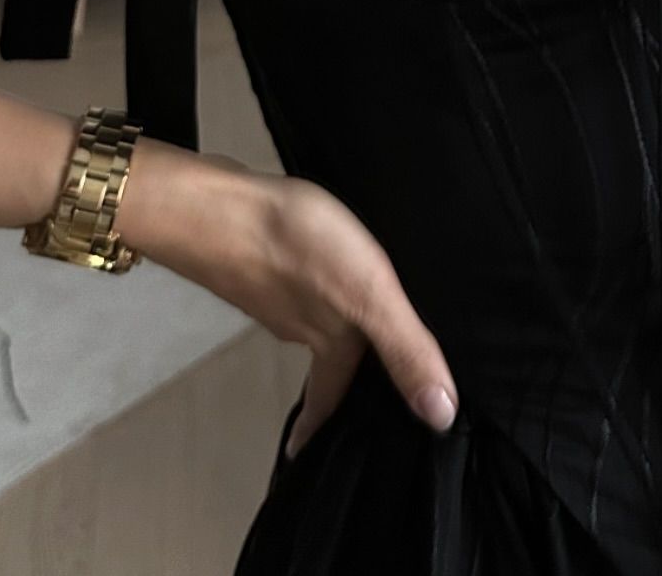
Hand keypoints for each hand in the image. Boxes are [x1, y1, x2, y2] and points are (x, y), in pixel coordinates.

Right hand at [115, 140, 459, 458]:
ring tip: (340, 313)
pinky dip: (302, 276)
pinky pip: (287, 274)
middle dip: (332, 371)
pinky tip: (311, 256)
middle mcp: (296, 321)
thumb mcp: (369, 297)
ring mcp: (271, 285)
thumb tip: (441, 416)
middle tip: (344, 380)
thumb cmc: (297, 249)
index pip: (328, 396)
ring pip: (303, 315)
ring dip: (321, 320)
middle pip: (319, 356)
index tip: (305, 455)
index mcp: (326, 339)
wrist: (220, 206)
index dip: (322, 425)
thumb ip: (405, 349)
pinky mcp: (258, 250)